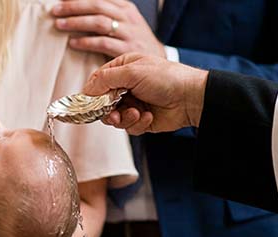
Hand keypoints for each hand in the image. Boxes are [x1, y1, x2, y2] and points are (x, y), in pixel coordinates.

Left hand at [52, 0, 164, 57]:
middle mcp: (127, 16)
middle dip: (74, 6)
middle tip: (55, 10)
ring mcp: (127, 32)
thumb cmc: (133, 40)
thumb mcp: (125, 21)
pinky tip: (72, 43)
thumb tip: (79, 9)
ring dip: (76, 22)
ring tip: (59, 25)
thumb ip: (107, 14)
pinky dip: (85, 42)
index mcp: (125, 7)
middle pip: (97, 6)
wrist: (156, 60)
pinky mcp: (126, 49)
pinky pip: (102, 43)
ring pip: (98, 22)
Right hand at [83, 53, 208, 134]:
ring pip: (114, 118)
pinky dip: (137, 124)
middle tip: (115, 114)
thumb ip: (106, 79)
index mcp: (122, 69)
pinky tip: (149, 116)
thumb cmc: (166, 78)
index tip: (90, 105)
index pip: (97, 82)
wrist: (191, 98)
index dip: (91, 95)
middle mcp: (125, 86)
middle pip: (102, 103)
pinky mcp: (139, 119)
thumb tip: (86, 90)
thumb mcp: (133, 72)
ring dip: (124, 118)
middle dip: (108, 111)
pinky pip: (128, 127)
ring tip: (137, 114)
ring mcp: (132, 103)